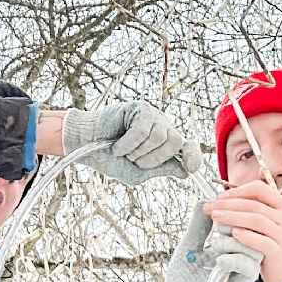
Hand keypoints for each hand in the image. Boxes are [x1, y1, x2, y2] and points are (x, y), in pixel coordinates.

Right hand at [62, 101, 202, 184]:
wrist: (87, 146)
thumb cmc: (111, 159)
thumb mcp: (138, 173)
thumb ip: (161, 171)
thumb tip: (185, 172)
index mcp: (166, 144)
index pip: (188, 147)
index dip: (194, 156)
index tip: (191, 168)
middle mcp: (163, 128)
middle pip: (176, 142)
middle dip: (155, 158)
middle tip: (135, 160)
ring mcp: (153, 116)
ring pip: (160, 136)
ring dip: (140, 151)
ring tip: (124, 151)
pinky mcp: (140, 109)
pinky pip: (144, 130)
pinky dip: (130, 144)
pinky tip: (118, 146)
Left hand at [151, 206, 263, 281]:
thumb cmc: (181, 278)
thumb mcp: (189, 244)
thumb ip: (198, 225)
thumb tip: (203, 201)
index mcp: (229, 246)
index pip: (244, 223)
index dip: (235, 210)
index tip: (216, 206)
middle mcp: (239, 257)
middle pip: (254, 233)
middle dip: (235, 222)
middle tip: (216, 223)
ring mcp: (242, 273)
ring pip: (255, 249)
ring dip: (234, 242)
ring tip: (215, 244)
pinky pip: (250, 268)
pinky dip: (234, 259)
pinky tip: (218, 259)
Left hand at [203, 180, 281, 281]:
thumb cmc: (274, 244)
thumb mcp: (267, 223)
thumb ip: (250, 211)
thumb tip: (222, 203)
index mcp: (281, 206)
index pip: (259, 189)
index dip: (238, 191)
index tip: (220, 197)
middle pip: (254, 205)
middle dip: (229, 205)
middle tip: (211, 208)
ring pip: (257, 220)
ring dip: (233, 217)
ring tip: (216, 218)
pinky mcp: (278, 252)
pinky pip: (262, 242)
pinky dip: (247, 236)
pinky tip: (234, 234)